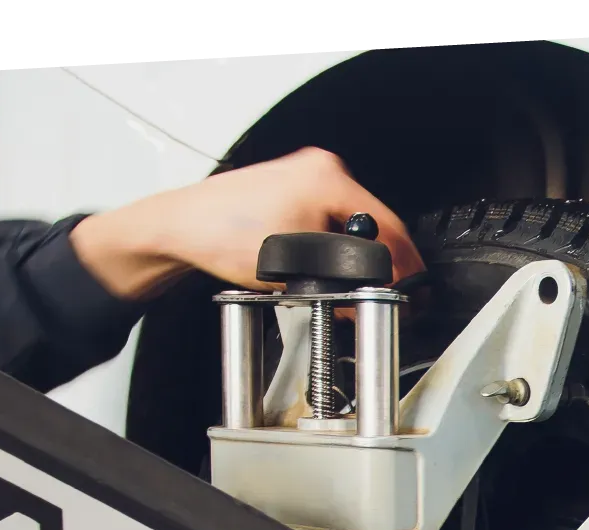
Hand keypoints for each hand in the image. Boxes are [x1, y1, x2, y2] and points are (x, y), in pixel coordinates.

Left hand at [69, 148, 424, 299]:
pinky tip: (324, 272)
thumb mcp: (293, 269)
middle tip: (380, 299)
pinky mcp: (291, 192)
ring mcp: (305, 178)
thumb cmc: (219, 237)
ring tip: (349, 290)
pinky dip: (332, 250)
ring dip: (353, 261)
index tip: (410, 294)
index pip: (387, 228)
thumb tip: (369, 300)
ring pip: (349, 228)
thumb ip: (342, 284)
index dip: (403, 269)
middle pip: (371, 227)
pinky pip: (328, 224)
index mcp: (328, 179)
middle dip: (377, 267)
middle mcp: (320, 171)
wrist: (178, 229)